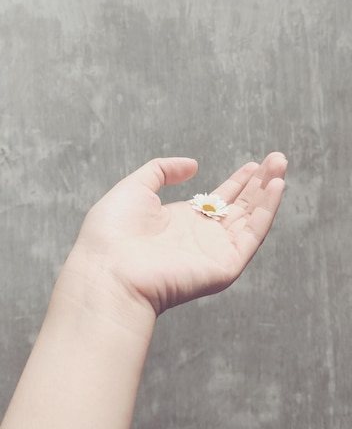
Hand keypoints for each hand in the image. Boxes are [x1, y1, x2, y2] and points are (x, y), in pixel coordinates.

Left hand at [70, 153, 286, 315]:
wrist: (109, 270)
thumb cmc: (112, 232)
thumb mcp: (135, 187)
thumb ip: (162, 170)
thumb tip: (192, 164)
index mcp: (180, 222)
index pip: (217, 200)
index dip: (236, 182)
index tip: (253, 165)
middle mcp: (200, 237)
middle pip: (238, 206)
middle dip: (258, 183)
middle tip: (277, 158)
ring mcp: (214, 252)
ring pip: (250, 218)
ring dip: (268, 192)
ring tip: (281, 165)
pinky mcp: (225, 265)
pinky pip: (252, 235)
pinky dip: (267, 211)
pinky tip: (276, 187)